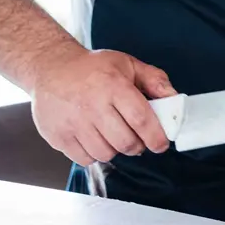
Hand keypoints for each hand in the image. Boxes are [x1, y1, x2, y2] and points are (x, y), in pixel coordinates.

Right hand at [30, 47, 176, 165]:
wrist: (50, 66)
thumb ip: (155, 80)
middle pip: (126, 143)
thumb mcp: (127, 64)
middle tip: (135, 138)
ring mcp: (72, 122)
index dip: (156, 138)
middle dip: (137, 146)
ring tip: (111, 134)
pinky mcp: (58, 135)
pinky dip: (94, 154)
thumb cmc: (92, 68)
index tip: (160, 144)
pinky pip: (85, 159)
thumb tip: (174, 100)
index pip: (141, 120)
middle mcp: (91, 104)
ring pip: (106, 154)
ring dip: (115, 149)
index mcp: (112, 86)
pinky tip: (93, 138)